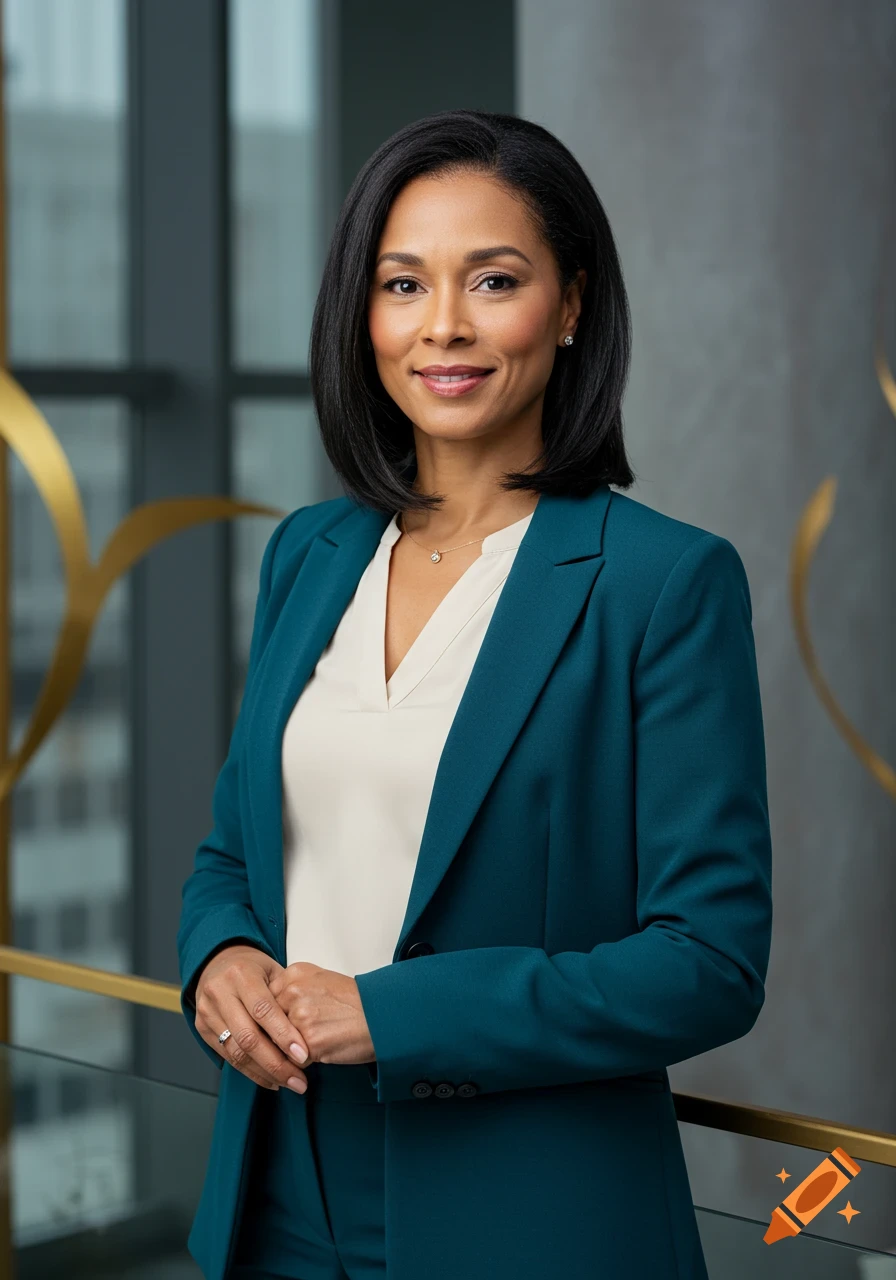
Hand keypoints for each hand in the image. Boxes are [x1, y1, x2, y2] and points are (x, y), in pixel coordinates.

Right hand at [194, 944, 312, 1091]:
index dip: (283, 1035)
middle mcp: (220, 992)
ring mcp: (208, 1012)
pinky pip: (227, 1057)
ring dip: (265, 1073)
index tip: (303, 1055)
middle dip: (276, 1063)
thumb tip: (310, 1028)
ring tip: (288, 1082)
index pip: (263, 1010)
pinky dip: (251, 1072)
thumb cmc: (253, 968)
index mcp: (241, 974)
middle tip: (299, 1080)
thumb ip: (287, 996)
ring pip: (236, 1052)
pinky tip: (270, 1079)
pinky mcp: (202, 1028)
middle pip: (248, 1037)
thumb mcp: (273, 970)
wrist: (218, 962)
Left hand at [268, 962, 375, 1065]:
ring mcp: (299, 1016)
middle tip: (295, 1041)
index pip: (264, 1002)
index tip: (283, 1025)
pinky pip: (292, 1060)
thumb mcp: (321, 981)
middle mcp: (293, 991)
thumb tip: (272, 1010)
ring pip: (277, 1043)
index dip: (273, 1019)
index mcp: (294, 973)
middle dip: (277, 1036)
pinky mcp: (308, 1041)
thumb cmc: (356, 1002)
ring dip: (289, 1051)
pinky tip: (320, 1054)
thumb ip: (294, 990)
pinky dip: (303, 1064)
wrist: (382, 1016)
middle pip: (266, 1023)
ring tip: (311, 1046)